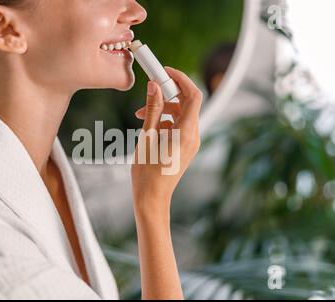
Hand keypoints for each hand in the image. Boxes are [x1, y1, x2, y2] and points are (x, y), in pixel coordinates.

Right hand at [131, 66, 202, 214]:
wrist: (152, 198)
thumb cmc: (147, 172)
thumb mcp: (147, 136)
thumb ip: (152, 109)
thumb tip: (154, 85)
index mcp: (186, 132)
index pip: (193, 95)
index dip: (181, 79)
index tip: (165, 71)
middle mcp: (193, 136)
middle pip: (186, 103)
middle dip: (167, 94)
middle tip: (148, 92)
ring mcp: (190, 142)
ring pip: (181, 114)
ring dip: (163, 109)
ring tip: (141, 115)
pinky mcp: (185, 147)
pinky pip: (178, 126)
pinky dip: (165, 121)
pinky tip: (149, 127)